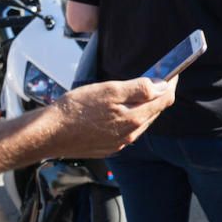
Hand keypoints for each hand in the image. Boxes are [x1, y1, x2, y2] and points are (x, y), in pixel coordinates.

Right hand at [48, 77, 176, 157]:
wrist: (48, 133)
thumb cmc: (75, 109)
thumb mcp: (110, 90)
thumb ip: (139, 89)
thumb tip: (162, 85)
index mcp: (134, 120)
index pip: (164, 100)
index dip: (171, 85)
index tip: (173, 74)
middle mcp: (130, 135)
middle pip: (154, 112)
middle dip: (159, 95)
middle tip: (157, 80)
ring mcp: (119, 143)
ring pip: (142, 122)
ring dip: (145, 107)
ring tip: (139, 93)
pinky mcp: (108, 147)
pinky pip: (128, 131)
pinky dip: (131, 118)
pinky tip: (121, 110)